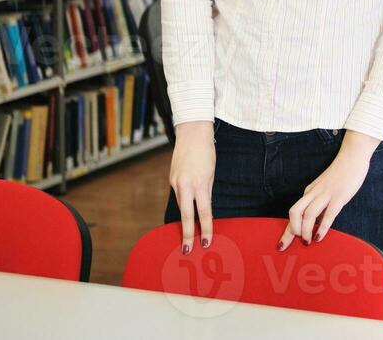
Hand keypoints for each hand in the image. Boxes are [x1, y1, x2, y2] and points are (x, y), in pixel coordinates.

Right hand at [169, 121, 215, 252]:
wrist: (192, 133)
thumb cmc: (206, 152)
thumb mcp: (211, 173)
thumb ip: (206, 191)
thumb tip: (203, 208)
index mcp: (199, 184)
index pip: (204, 212)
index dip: (206, 229)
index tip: (206, 242)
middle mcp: (185, 185)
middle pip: (186, 215)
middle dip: (187, 234)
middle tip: (186, 250)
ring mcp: (176, 182)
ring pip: (181, 206)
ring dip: (186, 219)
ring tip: (188, 236)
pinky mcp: (171, 179)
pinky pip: (179, 196)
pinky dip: (183, 204)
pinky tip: (186, 210)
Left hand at [281, 132, 377, 248]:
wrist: (352, 156)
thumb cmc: (340, 174)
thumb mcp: (325, 188)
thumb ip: (321, 202)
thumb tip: (317, 223)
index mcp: (309, 192)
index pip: (294, 213)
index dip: (287, 231)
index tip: (281, 244)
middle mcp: (314, 193)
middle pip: (295, 212)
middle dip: (292, 230)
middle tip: (296, 243)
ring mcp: (326, 194)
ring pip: (308, 214)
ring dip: (305, 231)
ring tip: (307, 242)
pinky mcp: (339, 196)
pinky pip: (328, 214)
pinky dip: (322, 227)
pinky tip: (320, 237)